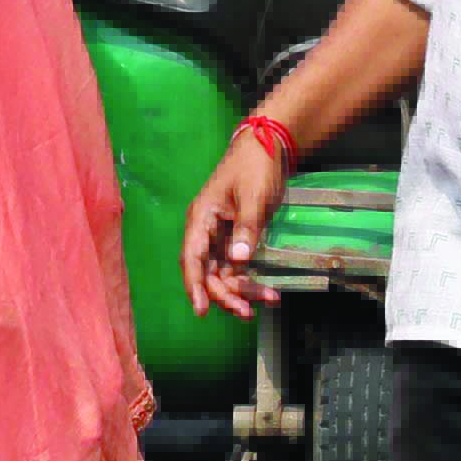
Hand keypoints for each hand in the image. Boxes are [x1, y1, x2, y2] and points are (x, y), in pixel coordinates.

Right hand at [179, 128, 287, 318]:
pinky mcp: (236, 239)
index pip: (192, 258)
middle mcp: (206, 231)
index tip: (201, 310)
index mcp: (201, 218)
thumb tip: (238, 261)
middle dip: (226, 294)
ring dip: (242, 290)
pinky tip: (268, 292)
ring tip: (268, 301)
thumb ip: (247, 229)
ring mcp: (220, 237)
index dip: (194, 286)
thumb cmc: (255, 167)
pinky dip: (251, 280)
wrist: (269, 148)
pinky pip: (238, 267)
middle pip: (207, 272)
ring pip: (224, 274)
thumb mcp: (254, 197)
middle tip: (248, 313)